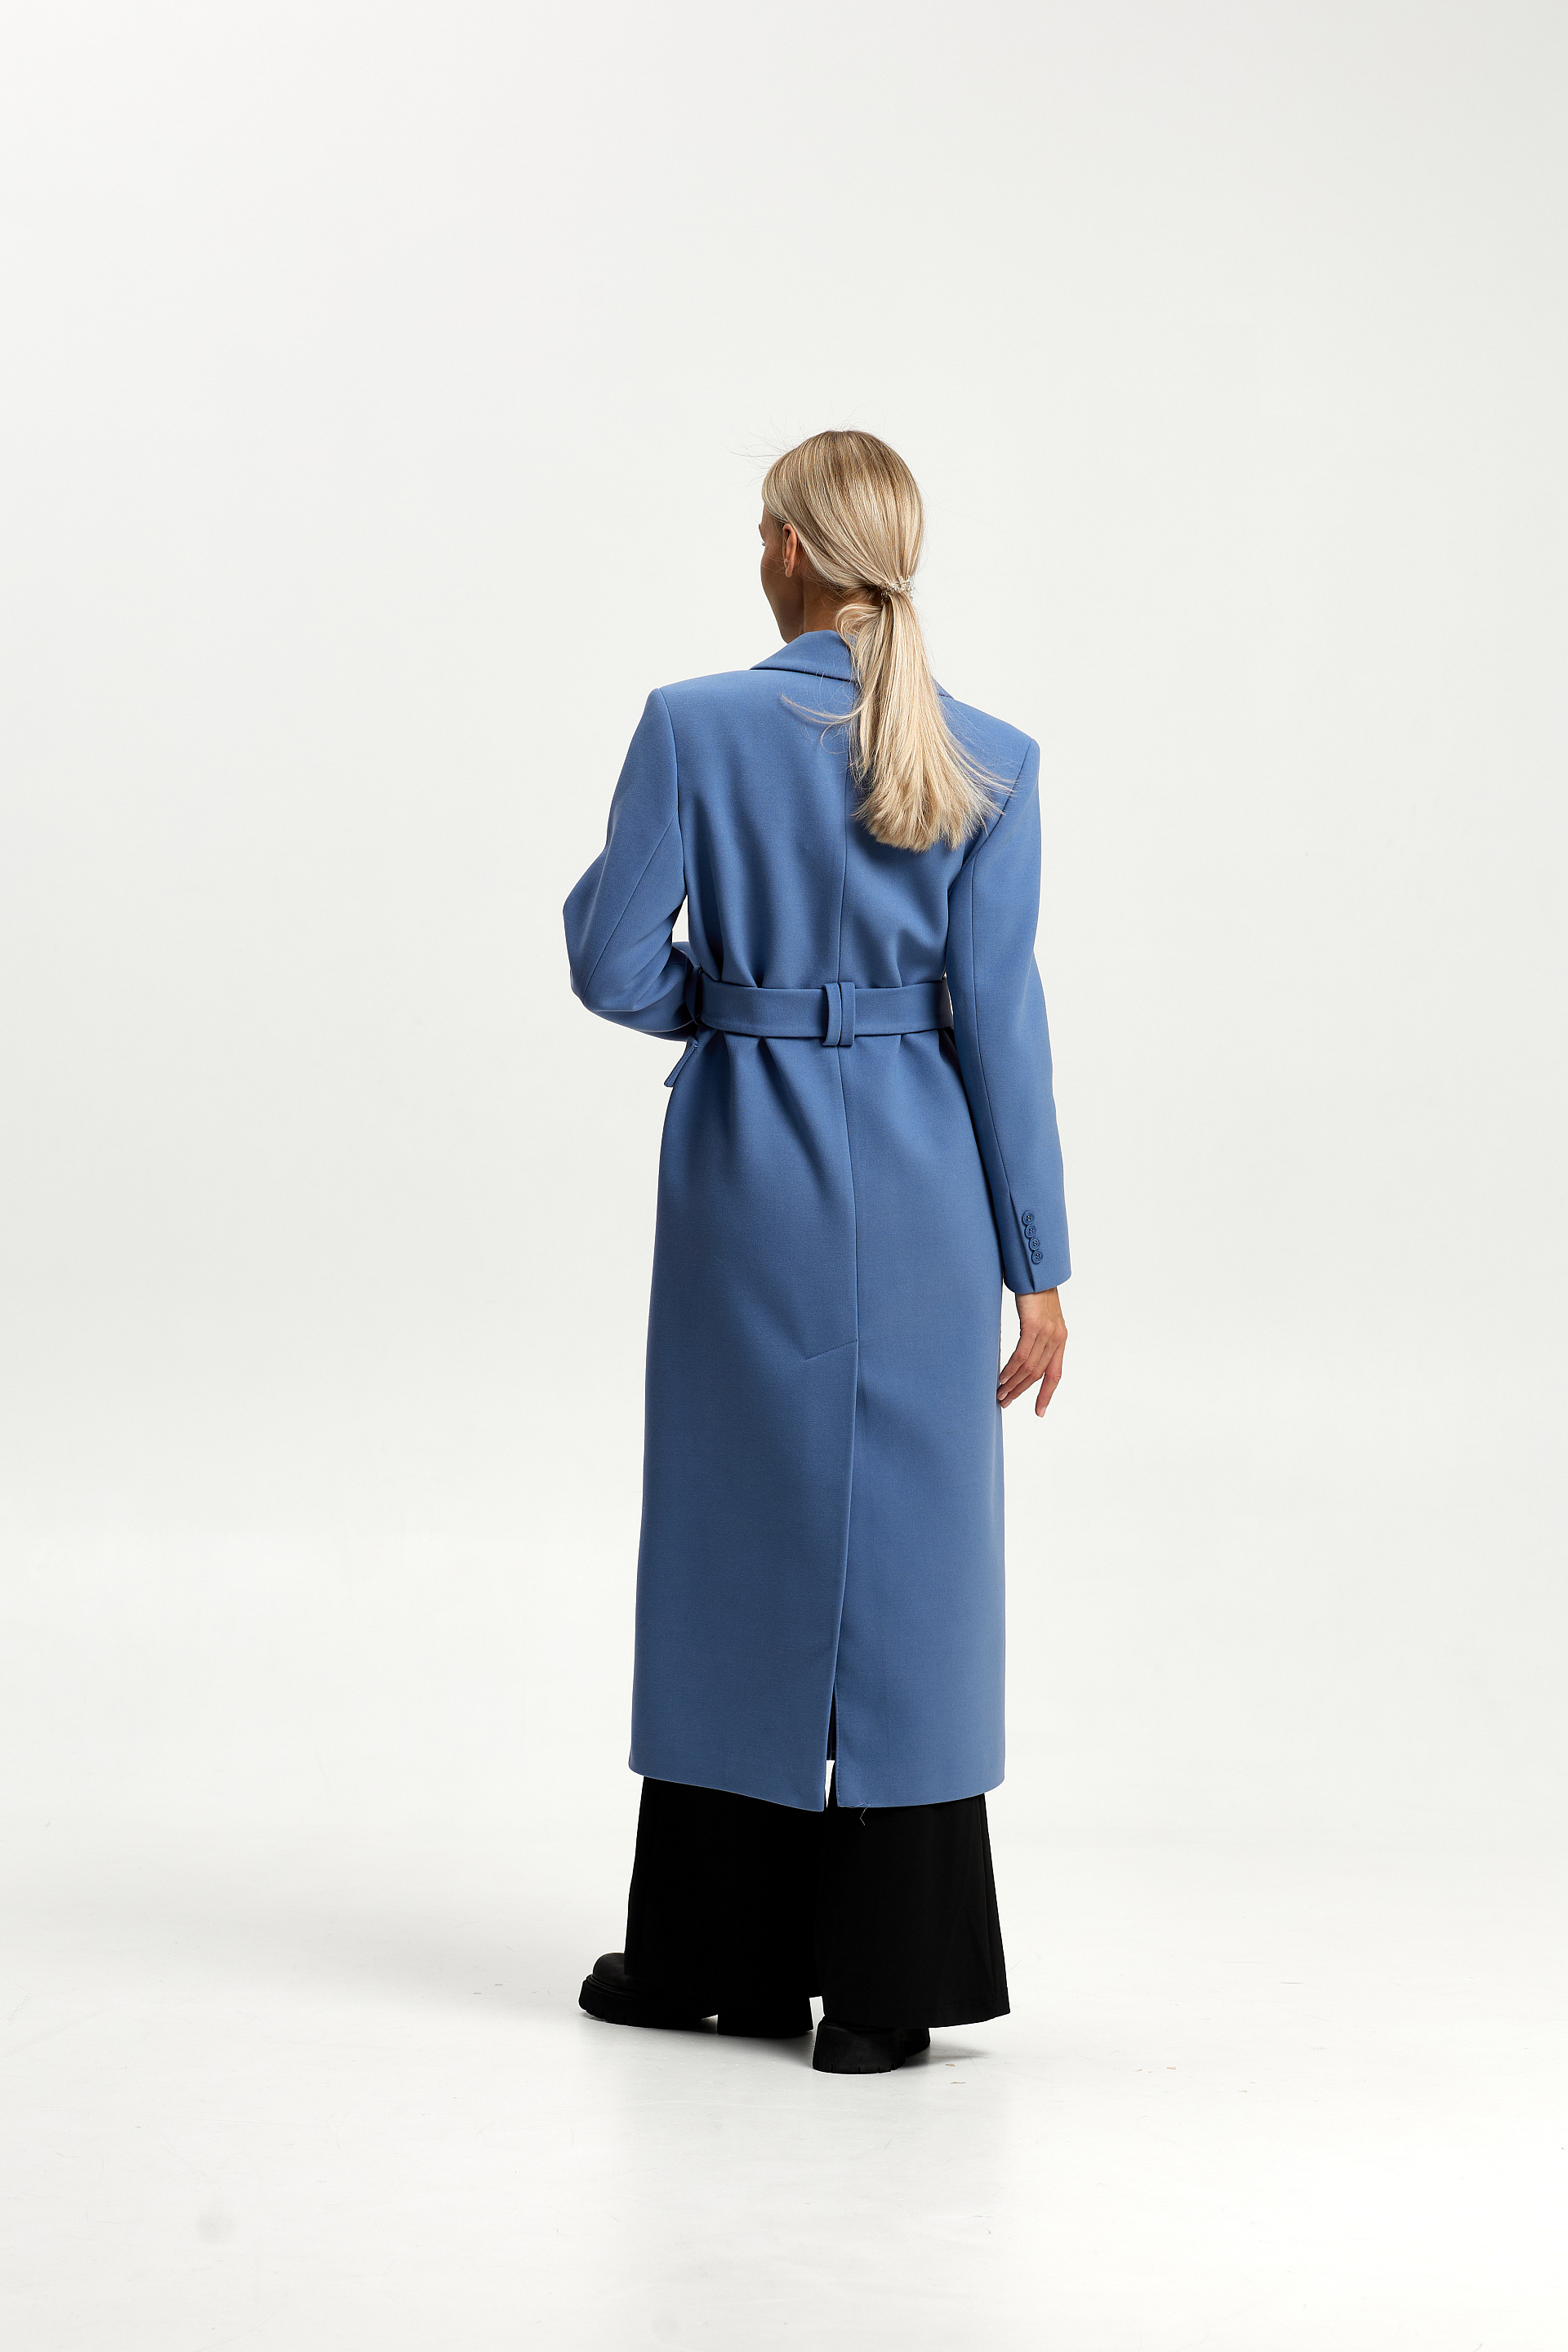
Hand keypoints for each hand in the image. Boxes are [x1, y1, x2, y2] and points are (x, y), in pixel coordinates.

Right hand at [997, 1287, 1066, 1415]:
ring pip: (1030, 1368)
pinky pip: (1022, 1355)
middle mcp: (1056, 1339)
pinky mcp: (1034, 1326)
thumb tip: (1024, 1355)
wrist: (1037, 1272)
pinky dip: (1011, 1369)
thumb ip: (1038, 1337)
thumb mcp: (1041, 1318)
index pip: (1055, 1374)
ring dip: (1013, 1383)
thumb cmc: (1035, 1293)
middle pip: (1039, 1374)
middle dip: (1021, 1391)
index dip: (1046, 1395)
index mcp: (1060, 1340)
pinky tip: (1002, 1376)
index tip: (1039, 1412)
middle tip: (1005, 1402)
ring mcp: (1047, 1333)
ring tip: (1000, 1393)